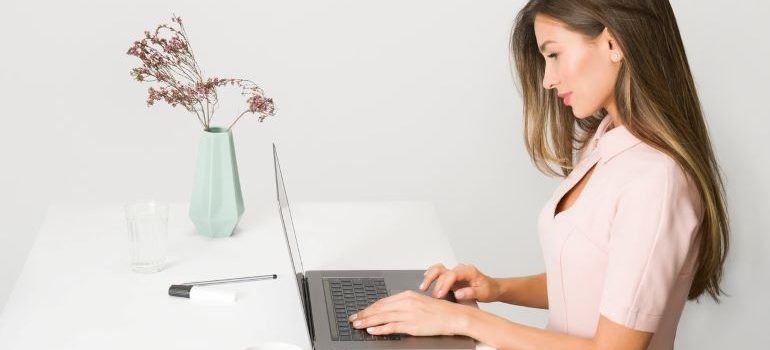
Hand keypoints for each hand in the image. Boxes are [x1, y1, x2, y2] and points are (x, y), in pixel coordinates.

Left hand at [348, 290, 470, 335]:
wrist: (454, 316)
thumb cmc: (439, 311)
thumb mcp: (419, 302)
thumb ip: (404, 304)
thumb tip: (389, 310)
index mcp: (407, 295)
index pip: (383, 301)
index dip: (369, 307)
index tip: (360, 312)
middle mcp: (407, 303)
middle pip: (380, 308)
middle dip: (364, 314)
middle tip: (353, 319)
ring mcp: (409, 314)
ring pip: (383, 317)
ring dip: (368, 321)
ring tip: (358, 325)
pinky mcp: (412, 325)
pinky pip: (392, 327)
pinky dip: (380, 329)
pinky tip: (372, 330)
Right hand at [420, 263, 499, 302]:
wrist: (492, 288)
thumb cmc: (488, 290)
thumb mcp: (483, 293)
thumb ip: (470, 293)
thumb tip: (458, 294)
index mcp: (468, 271)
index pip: (452, 274)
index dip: (444, 284)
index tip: (440, 295)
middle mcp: (459, 270)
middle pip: (442, 270)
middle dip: (435, 282)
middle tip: (432, 295)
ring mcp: (454, 273)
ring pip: (438, 269)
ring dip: (429, 277)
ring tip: (423, 287)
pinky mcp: (450, 278)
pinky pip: (438, 273)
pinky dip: (430, 276)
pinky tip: (425, 282)